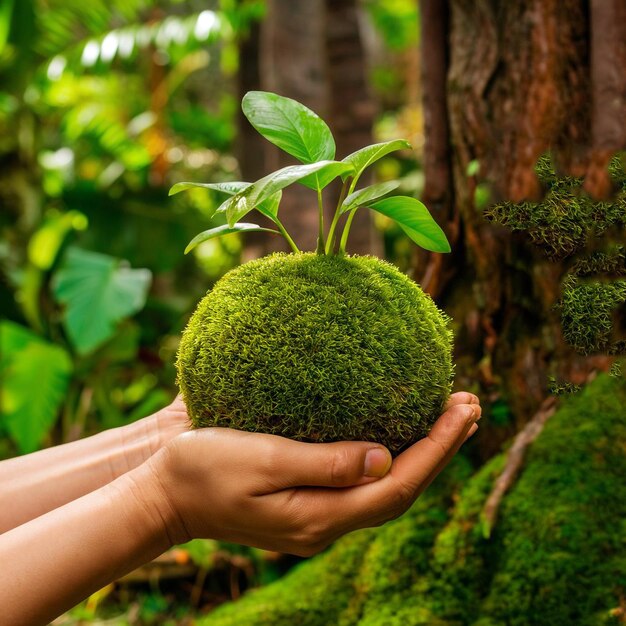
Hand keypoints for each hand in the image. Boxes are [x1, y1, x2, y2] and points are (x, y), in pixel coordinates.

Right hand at [146, 392, 480, 555]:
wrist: (166, 493)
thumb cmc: (203, 469)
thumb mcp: (259, 461)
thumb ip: (322, 463)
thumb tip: (382, 459)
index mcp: (318, 516)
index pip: (398, 485)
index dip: (437, 448)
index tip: (463, 408)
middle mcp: (326, 522)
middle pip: (402, 489)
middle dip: (441, 448)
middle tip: (469, 404)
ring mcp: (318, 515)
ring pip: (387, 487)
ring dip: (423, 451)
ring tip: (449, 415)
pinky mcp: (307, 500)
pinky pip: (364, 481)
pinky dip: (393, 454)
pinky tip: (398, 430)